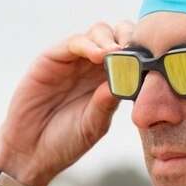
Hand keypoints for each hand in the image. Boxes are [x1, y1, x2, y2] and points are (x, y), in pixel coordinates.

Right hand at [0, 21, 133, 185]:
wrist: (31, 152)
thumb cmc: (65, 142)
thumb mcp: (94, 125)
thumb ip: (107, 104)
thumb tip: (126, 81)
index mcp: (109, 81)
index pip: (131, 55)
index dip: (142, 52)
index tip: (154, 59)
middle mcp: (92, 67)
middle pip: (118, 35)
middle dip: (130, 37)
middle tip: (137, 51)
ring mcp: (73, 61)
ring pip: (98, 33)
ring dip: (111, 39)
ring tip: (118, 54)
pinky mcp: (52, 59)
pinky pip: (73, 43)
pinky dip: (88, 44)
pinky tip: (100, 55)